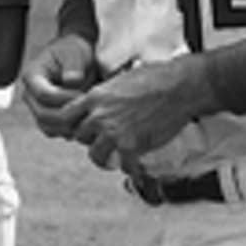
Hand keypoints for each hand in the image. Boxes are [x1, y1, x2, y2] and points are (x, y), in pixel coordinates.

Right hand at [20, 35, 97, 138]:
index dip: (64, 99)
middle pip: (43, 116)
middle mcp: (30, 95)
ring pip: (48, 128)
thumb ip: (73, 66)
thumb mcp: (75, 52)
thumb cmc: (74, 51)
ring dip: (69, 127)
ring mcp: (37, 108)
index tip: (84, 96)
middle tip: (89, 112)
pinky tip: (86, 122)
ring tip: (88, 117)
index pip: (44, 95)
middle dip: (68, 117)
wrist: (75, 57)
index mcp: (32, 76)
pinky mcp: (47, 119)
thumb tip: (72, 81)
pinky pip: (56, 132)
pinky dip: (71, 131)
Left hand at [64, 55, 215, 172]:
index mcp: (95, 97)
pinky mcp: (131, 146)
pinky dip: (131, 169)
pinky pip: (123, 166)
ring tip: (115, 159)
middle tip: (104, 142)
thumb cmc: (156, 77)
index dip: (74, 124)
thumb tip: (102, 104)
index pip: (66, 117)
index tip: (83, 128)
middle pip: (80, 137)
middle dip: (91, 139)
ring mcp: (114, 132)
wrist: (179, 86)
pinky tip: (136, 167)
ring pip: (95, 155)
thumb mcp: (120, 80)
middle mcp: (99, 116)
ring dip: (105, 158)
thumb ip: (106, 95)